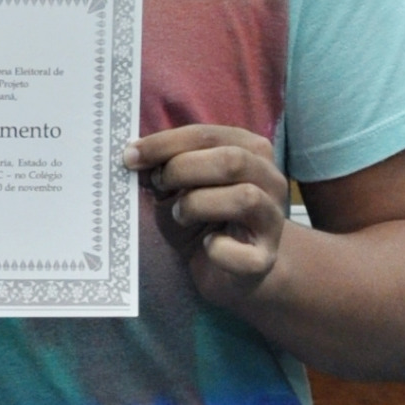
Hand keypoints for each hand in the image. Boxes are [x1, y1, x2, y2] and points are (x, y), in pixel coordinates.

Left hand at [127, 123, 292, 310]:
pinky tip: (207, 246)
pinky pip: (242, 252)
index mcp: (250, 151)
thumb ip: (165, 169)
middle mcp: (270, 180)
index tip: (131, 156)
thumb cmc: (202, 220)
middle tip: (158, 184)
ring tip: (180, 215)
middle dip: (183, 169)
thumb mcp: (178, 188)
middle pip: (232, 160)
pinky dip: (217, 250)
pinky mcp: (265, 258)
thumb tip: (138, 157)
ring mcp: (273, 219)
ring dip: (198, 204)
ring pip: (244, 197)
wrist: (227, 269)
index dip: (166, 143)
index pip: (208, 135)